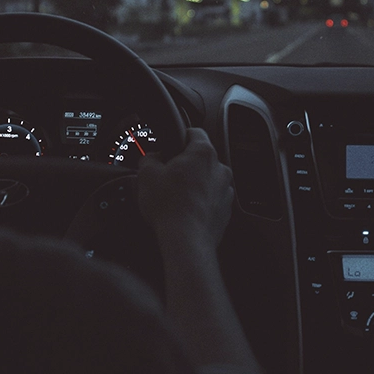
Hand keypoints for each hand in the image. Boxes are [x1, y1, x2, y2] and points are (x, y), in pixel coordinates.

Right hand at [138, 128, 233, 258]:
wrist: (186, 241)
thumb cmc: (170, 207)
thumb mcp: (147, 175)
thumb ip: (149, 158)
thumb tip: (152, 158)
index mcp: (203, 153)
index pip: (195, 132)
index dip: (179, 137)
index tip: (171, 146)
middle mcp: (220, 169)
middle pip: (201, 158)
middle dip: (185, 165)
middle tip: (167, 176)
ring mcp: (226, 191)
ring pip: (208, 180)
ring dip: (194, 184)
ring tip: (176, 197)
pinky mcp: (226, 210)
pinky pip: (212, 199)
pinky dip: (200, 202)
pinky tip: (185, 211)